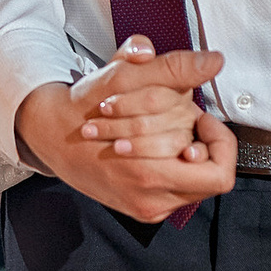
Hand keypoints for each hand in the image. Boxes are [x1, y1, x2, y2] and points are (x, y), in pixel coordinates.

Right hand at [13, 38, 235, 223]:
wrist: (52, 134)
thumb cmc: (85, 106)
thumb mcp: (125, 78)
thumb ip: (173, 68)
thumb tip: (214, 60)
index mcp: (149, 174)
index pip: (219, 174)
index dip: (218, 141)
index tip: (201, 119)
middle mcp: (152, 199)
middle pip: (209, 176)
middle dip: (201, 142)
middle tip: (183, 120)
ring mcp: (148, 207)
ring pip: (196, 184)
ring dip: (188, 154)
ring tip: (166, 131)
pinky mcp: (143, 210)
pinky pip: (179, 190)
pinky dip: (175, 166)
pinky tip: (157, 146)